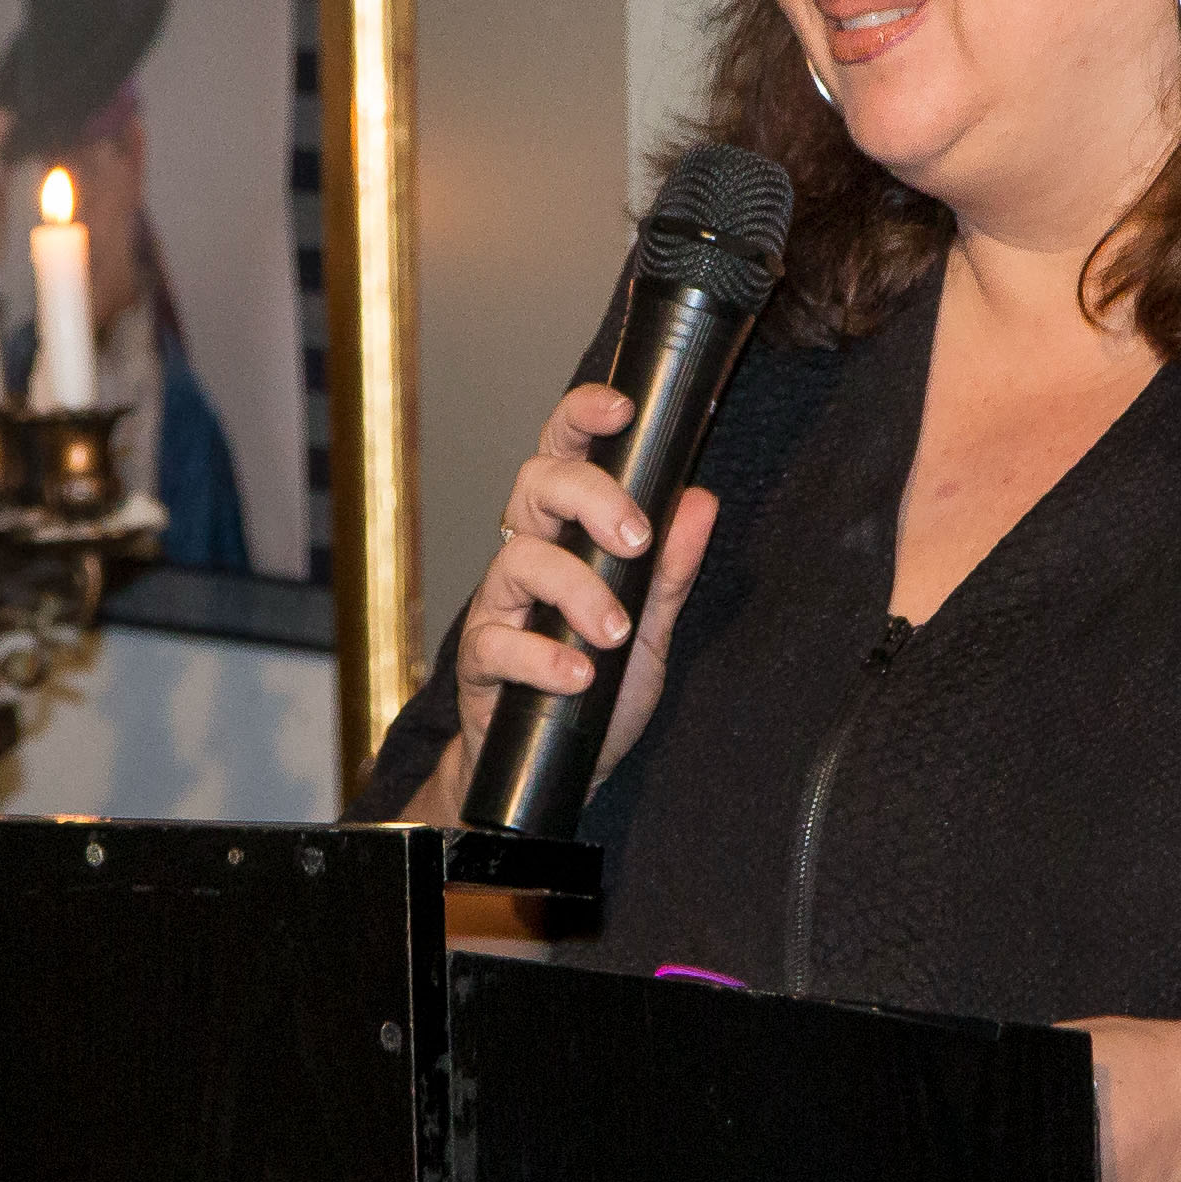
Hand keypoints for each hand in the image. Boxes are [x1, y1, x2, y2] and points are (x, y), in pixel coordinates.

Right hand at [399, 384, 720, 821]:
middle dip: (589, 496)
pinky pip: (499, 642)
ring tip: (616, 633)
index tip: (622, 409)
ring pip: (520, 560)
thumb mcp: (653, 629)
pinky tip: (579, 675)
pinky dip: (544, 657)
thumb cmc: (602, 688)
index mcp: (567, 533)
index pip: (565, 452)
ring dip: (577, 590)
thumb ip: (672, 570)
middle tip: (635, 539)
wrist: (561, 772)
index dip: (583, 416)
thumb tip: (700, 503)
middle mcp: (527, 554)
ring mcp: (499, 605)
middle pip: (535, 484)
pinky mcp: (481, 660)